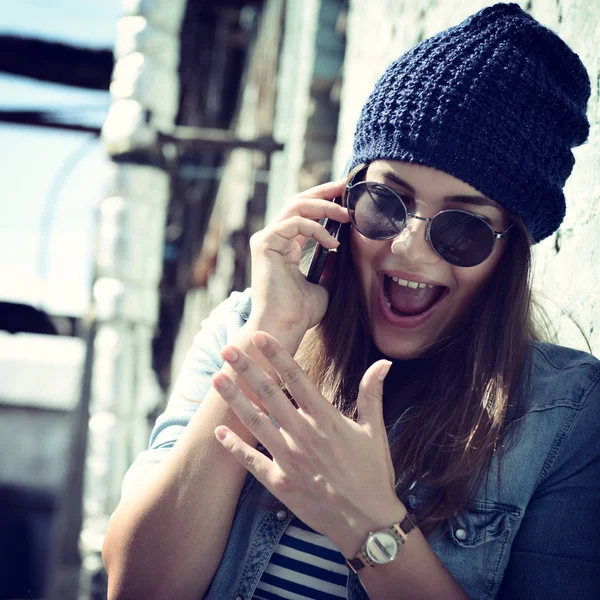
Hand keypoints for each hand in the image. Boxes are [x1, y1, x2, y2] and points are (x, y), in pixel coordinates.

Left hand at [211, 332, 404, 557]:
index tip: (260, 336)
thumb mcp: (375, 431)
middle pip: (269, 394)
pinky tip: (218, 432)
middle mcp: (303, 434)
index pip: (296, 378)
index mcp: (326, 419)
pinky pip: (250, 461)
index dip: (276, 355)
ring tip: (216, 379)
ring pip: (255, 422)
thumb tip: (384, 363)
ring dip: (234, 399)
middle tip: (228, 349)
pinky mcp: (279, 482)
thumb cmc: (373, 474)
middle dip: (247, 369)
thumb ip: (372, 395)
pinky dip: (233, 447)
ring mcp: (288, 459)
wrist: (367, 523)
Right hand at [248, 180, 349, 341]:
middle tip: (348, 186)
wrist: (284, 326)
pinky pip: (294, 223)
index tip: (348, 196)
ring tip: (348, 214)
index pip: (305, 213)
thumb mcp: (323, 285)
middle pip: (299, 202)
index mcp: (285, 246)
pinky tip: (332, 243)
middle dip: (325, 192)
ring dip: (325, 206)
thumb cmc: (300, 312)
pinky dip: (317, 229)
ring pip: (296, 206)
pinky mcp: (264, 243)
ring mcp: (267, 239)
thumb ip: (328, 266)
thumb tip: (341, 251)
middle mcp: (274, 239)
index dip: (326, 202)